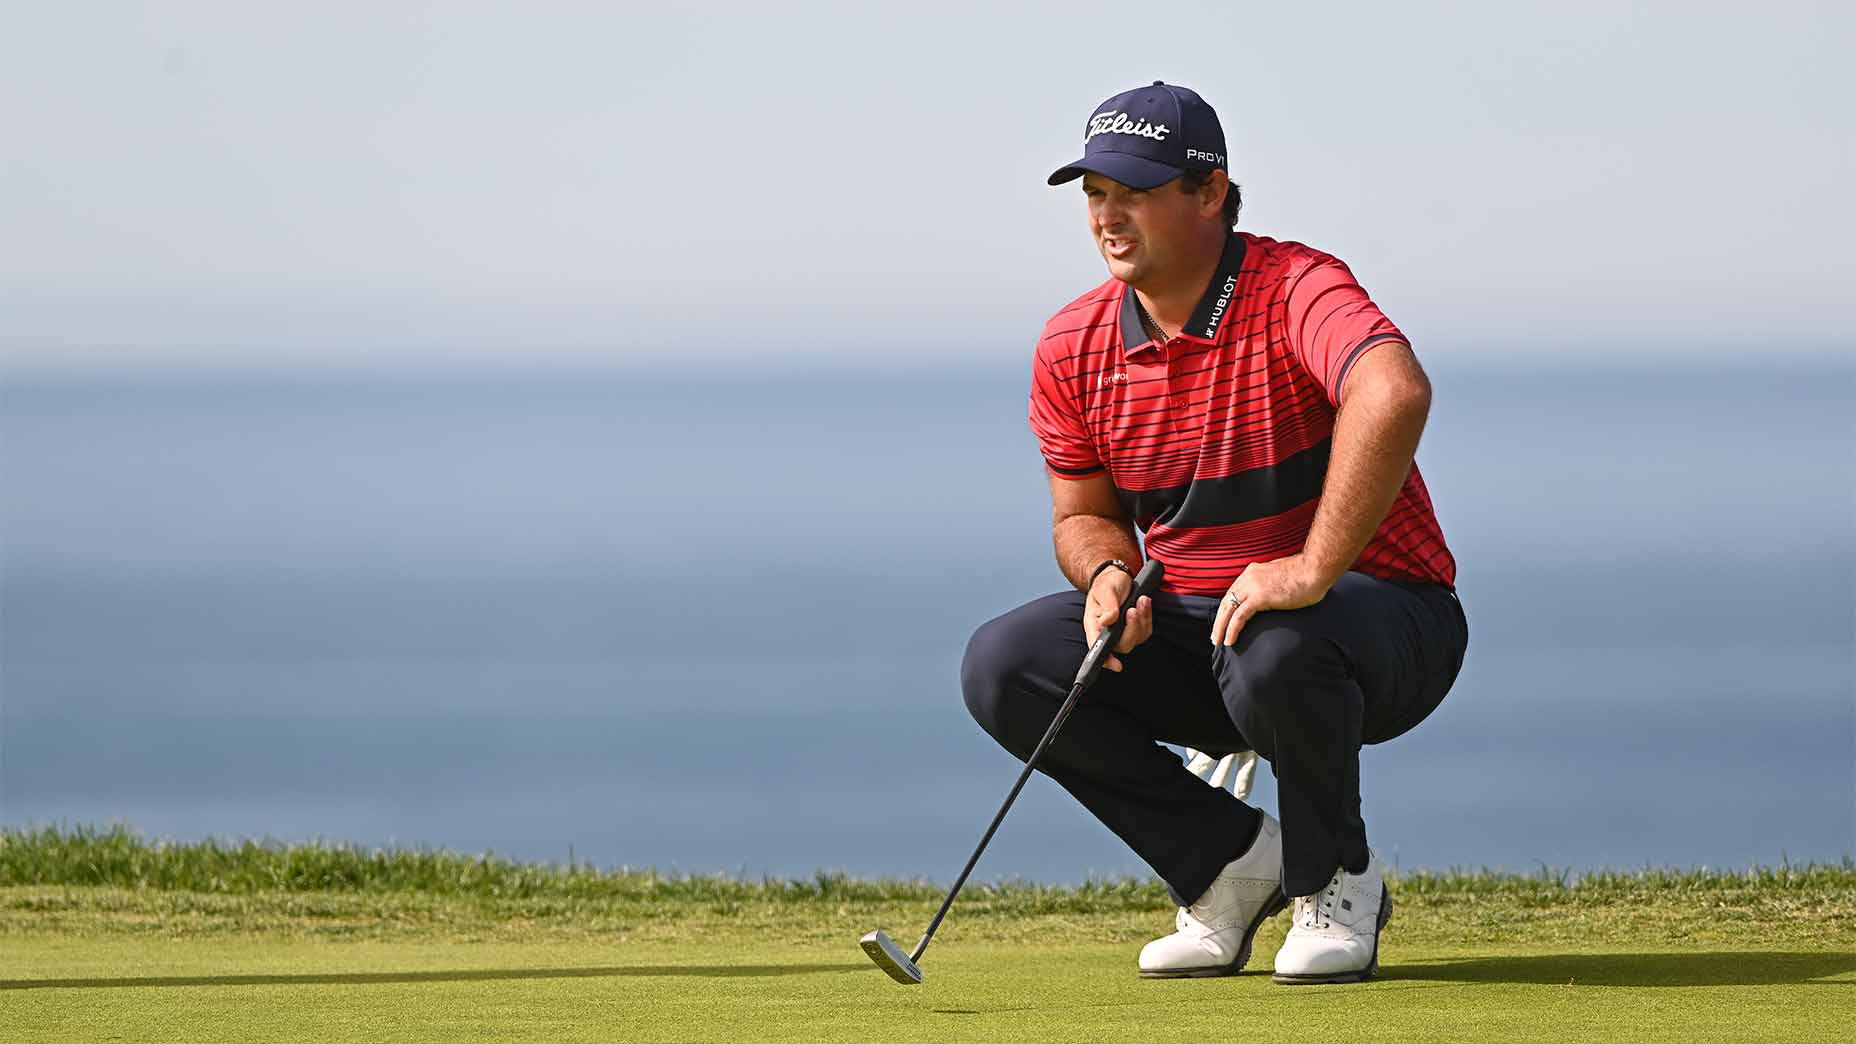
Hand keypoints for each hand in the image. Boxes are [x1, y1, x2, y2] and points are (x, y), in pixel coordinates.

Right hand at [1084, 569, 1151, 672]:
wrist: (1116, 577)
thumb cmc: (1106, 584)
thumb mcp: (1104, 589)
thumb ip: (1107, 605)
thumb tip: (1108, 620)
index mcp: (1094, 625)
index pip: (1097, 647)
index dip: (1106, 660)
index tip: (1116, 665)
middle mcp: (1107, 632)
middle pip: (1123, 645)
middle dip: (1132, 628)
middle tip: (1132, 609)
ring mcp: (1122, 632)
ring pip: (1137, 638)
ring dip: (1142, 619)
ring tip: (1140, 600)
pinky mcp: (1135, 628)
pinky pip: (1146, 630)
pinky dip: (1148, 616)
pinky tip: (1144, 603)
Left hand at [1211, 554, 1332, 645]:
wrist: (1316, 569)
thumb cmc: (1307, 574)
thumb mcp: (1283, 576)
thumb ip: (1272, 583)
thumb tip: (1273, 593)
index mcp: (1253, 571)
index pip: (1233, 592)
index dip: (1226, 608)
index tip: (1223, 622)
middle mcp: (1249, 577)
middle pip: (1226, 601)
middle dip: (1219, 620)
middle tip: (1215, 636)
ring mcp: (1253, 586)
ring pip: (1228, 610)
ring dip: (1221, 628)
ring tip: (1218, 642)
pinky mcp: (1260, 597)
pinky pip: (1239, 617)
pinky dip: (1232, 630)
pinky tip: (1230, 641)